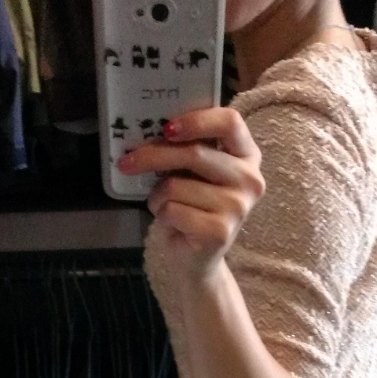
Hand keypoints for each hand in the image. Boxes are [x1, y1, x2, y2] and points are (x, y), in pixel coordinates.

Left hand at [117, 107, 264, 279]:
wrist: (197, 257)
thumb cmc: (193, 206)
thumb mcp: (193, 171)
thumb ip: (186, 148)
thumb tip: (149, 128)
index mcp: (247, 155)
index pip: (230, 122)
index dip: (197, 120)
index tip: (167, 128)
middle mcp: (250, 179)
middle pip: (195, 153)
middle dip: (153, 156)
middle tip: (127, 162)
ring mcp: (238, 207)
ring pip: (176, 185)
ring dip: (158, 196)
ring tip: (165, 205)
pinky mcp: (220, 231)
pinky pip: (173, 210)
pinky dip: (162, 215)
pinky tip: (173, 223)